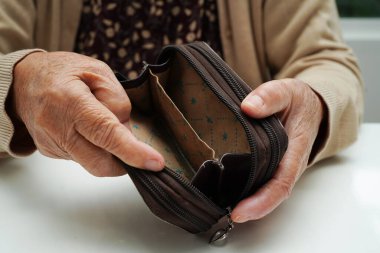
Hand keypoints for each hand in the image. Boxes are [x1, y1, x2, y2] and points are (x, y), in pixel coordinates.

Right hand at [11, 52, 163, 175]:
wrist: (24, 81)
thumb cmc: (64, 72)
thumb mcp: (98, 72)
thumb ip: (118, 101)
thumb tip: (128, 133)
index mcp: (71, 101)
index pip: (106, 133)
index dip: (133, 152)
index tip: (154, 163)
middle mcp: (57, 127)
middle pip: (100, 162)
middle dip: (124, 162)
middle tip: (133, 146)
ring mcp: (51, 143)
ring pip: (92, 163)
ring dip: (107, 151)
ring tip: (97, 122)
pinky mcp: (50, 152)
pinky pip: (81, 158)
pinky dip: (93, 148)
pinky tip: (85, 128)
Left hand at [232, 78, 323, 221]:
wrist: (310, 106)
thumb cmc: (298, 100)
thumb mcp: (287, 91)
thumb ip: (270, 97)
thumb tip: (248, 108)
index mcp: (295, 150)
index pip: (280, 182)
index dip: (262, 201)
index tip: (239, 212)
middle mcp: (288, 164)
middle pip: (270, 193)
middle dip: (249, 209)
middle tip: (219, 213)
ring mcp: (280, 166)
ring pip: (264, 190)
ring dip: (246, 202)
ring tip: (217, 206)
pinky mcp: (271, 164)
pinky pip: (259, 180)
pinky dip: (244, 189)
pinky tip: (224, 190)